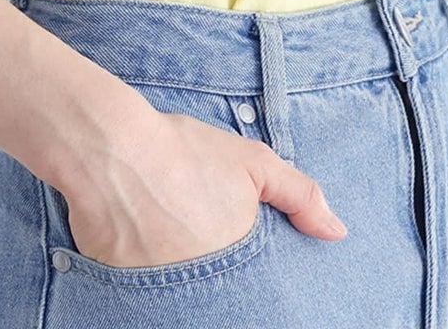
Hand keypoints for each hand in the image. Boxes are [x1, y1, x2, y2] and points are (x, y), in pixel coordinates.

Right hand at [63, 107, 347, 269]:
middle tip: (203, 244)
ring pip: (184, 298)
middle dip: (219, 278)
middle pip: (221, 297)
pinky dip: (148, 276)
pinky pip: (144, 291)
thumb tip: (337, 231)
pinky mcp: (124, 290)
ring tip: (175, 241)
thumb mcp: (252, 163)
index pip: (258, 296)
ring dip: (184, 276)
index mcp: (238, 263)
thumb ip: (298, 195)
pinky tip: (144, 246)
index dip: (253, 282)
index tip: (245, 266)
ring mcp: (163, 291)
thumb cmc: (183, 152)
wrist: (110, 149)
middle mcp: (203, 287)